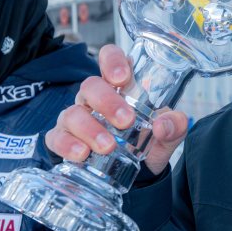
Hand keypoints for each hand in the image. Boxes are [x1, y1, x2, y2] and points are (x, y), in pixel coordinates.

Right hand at [45, 44, 188, 175]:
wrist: (140, 174)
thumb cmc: (149, 140)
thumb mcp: (169, 133)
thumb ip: (174, 125)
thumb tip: (163, 126)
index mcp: (120, 85)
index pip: (110, 57)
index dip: (112, 61)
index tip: (122, 78)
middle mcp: (94, 97)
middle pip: (90, 85)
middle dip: (107, 102)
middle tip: (126, 121)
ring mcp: (76, 118)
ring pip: (73, 113)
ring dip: (90, 129)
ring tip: (108, 147)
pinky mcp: (63, 140)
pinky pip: (56, 138)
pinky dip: (67, 145)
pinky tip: (82, 154)